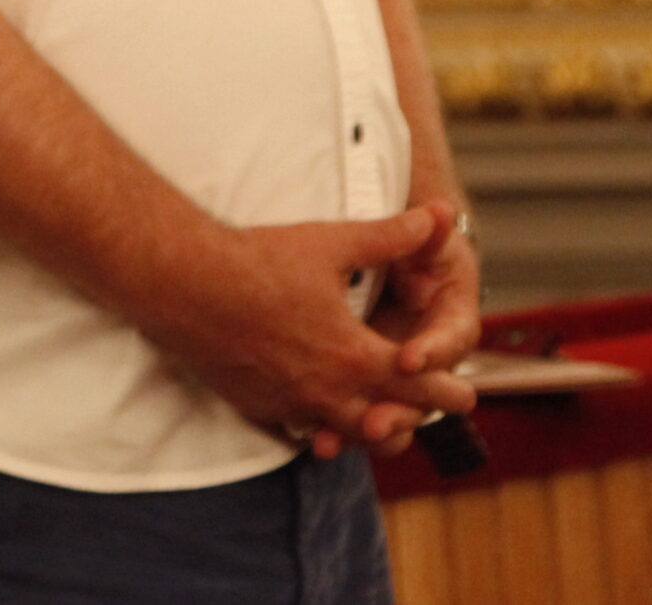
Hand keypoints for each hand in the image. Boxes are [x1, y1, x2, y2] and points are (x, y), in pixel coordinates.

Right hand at [143, 207, 477, 456]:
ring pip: (345, 435)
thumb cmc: (255, 261)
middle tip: (436, 412)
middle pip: (387, 419)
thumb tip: (436, 217)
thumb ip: (389, 236)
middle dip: (417, 414)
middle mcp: (327, 390)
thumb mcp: (330, 243)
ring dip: (370, 429)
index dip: (447, 387)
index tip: (467, 392)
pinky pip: (300, 430)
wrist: (184, 284)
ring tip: (383, 422)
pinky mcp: (257, 405)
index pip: (417, 382)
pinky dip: (319, 426)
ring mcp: (290, 403)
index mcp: (354, 354)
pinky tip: (319, 417)